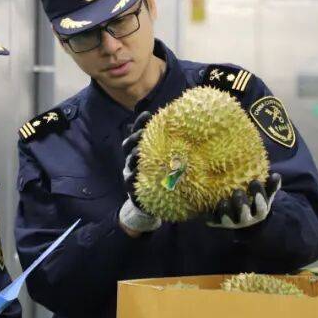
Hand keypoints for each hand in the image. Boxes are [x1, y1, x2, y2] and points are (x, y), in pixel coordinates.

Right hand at [119, 111, 159, 235]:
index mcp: (142, 150)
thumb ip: (171, 148)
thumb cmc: (163, 177)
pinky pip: (129, 181)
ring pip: (128, 161)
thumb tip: (189, 128)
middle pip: (129, 145)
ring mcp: (131, 173)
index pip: (138, 133)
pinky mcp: (132, 188)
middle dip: (135, 138)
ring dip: (133, 155)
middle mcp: (134, 160)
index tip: (147, 114)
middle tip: (143, 134)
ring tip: (140, 152)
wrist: (155, 203)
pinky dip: (133, 176)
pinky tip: (138, 172)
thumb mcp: (167, 160)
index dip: (140, 123)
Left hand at [206, 173, 281, 228]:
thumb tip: (276, 174)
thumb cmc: (255, 201)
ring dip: (225, 211)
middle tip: (237, 191)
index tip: (254, 182)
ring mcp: (232, 223)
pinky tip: (205, 211)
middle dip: (240, 204)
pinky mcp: (219, 223)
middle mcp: (246, 220)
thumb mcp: (266, 195)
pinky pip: (213, 221)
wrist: (245, 218)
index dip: (258, 196)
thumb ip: (271, 186)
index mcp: (258, 213)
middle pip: (244, 215)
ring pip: (228, 220)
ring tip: (223, 202)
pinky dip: (209, 217)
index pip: (261, 206)